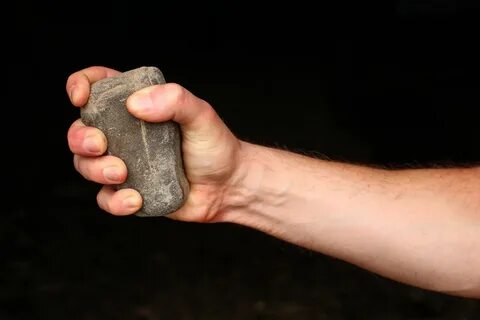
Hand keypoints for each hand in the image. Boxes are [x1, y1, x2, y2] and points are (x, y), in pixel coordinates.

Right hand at [66, 66, 243, 221]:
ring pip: (86, 165)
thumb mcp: (201, 115)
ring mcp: (126, 164)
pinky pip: (106, 199)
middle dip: (80, 137)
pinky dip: (114, 201)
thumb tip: (137, 104)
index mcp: (138, 107)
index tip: (80, 97)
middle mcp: (126, 135)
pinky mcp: (131, 192)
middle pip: (80, 130)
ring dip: (95, 169)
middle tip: (101, 144)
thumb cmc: (216, 147)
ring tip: (122, 173)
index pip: (98, 87)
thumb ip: (175, 100)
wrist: (229, 187)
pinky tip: (136, 199)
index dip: (81, 86)